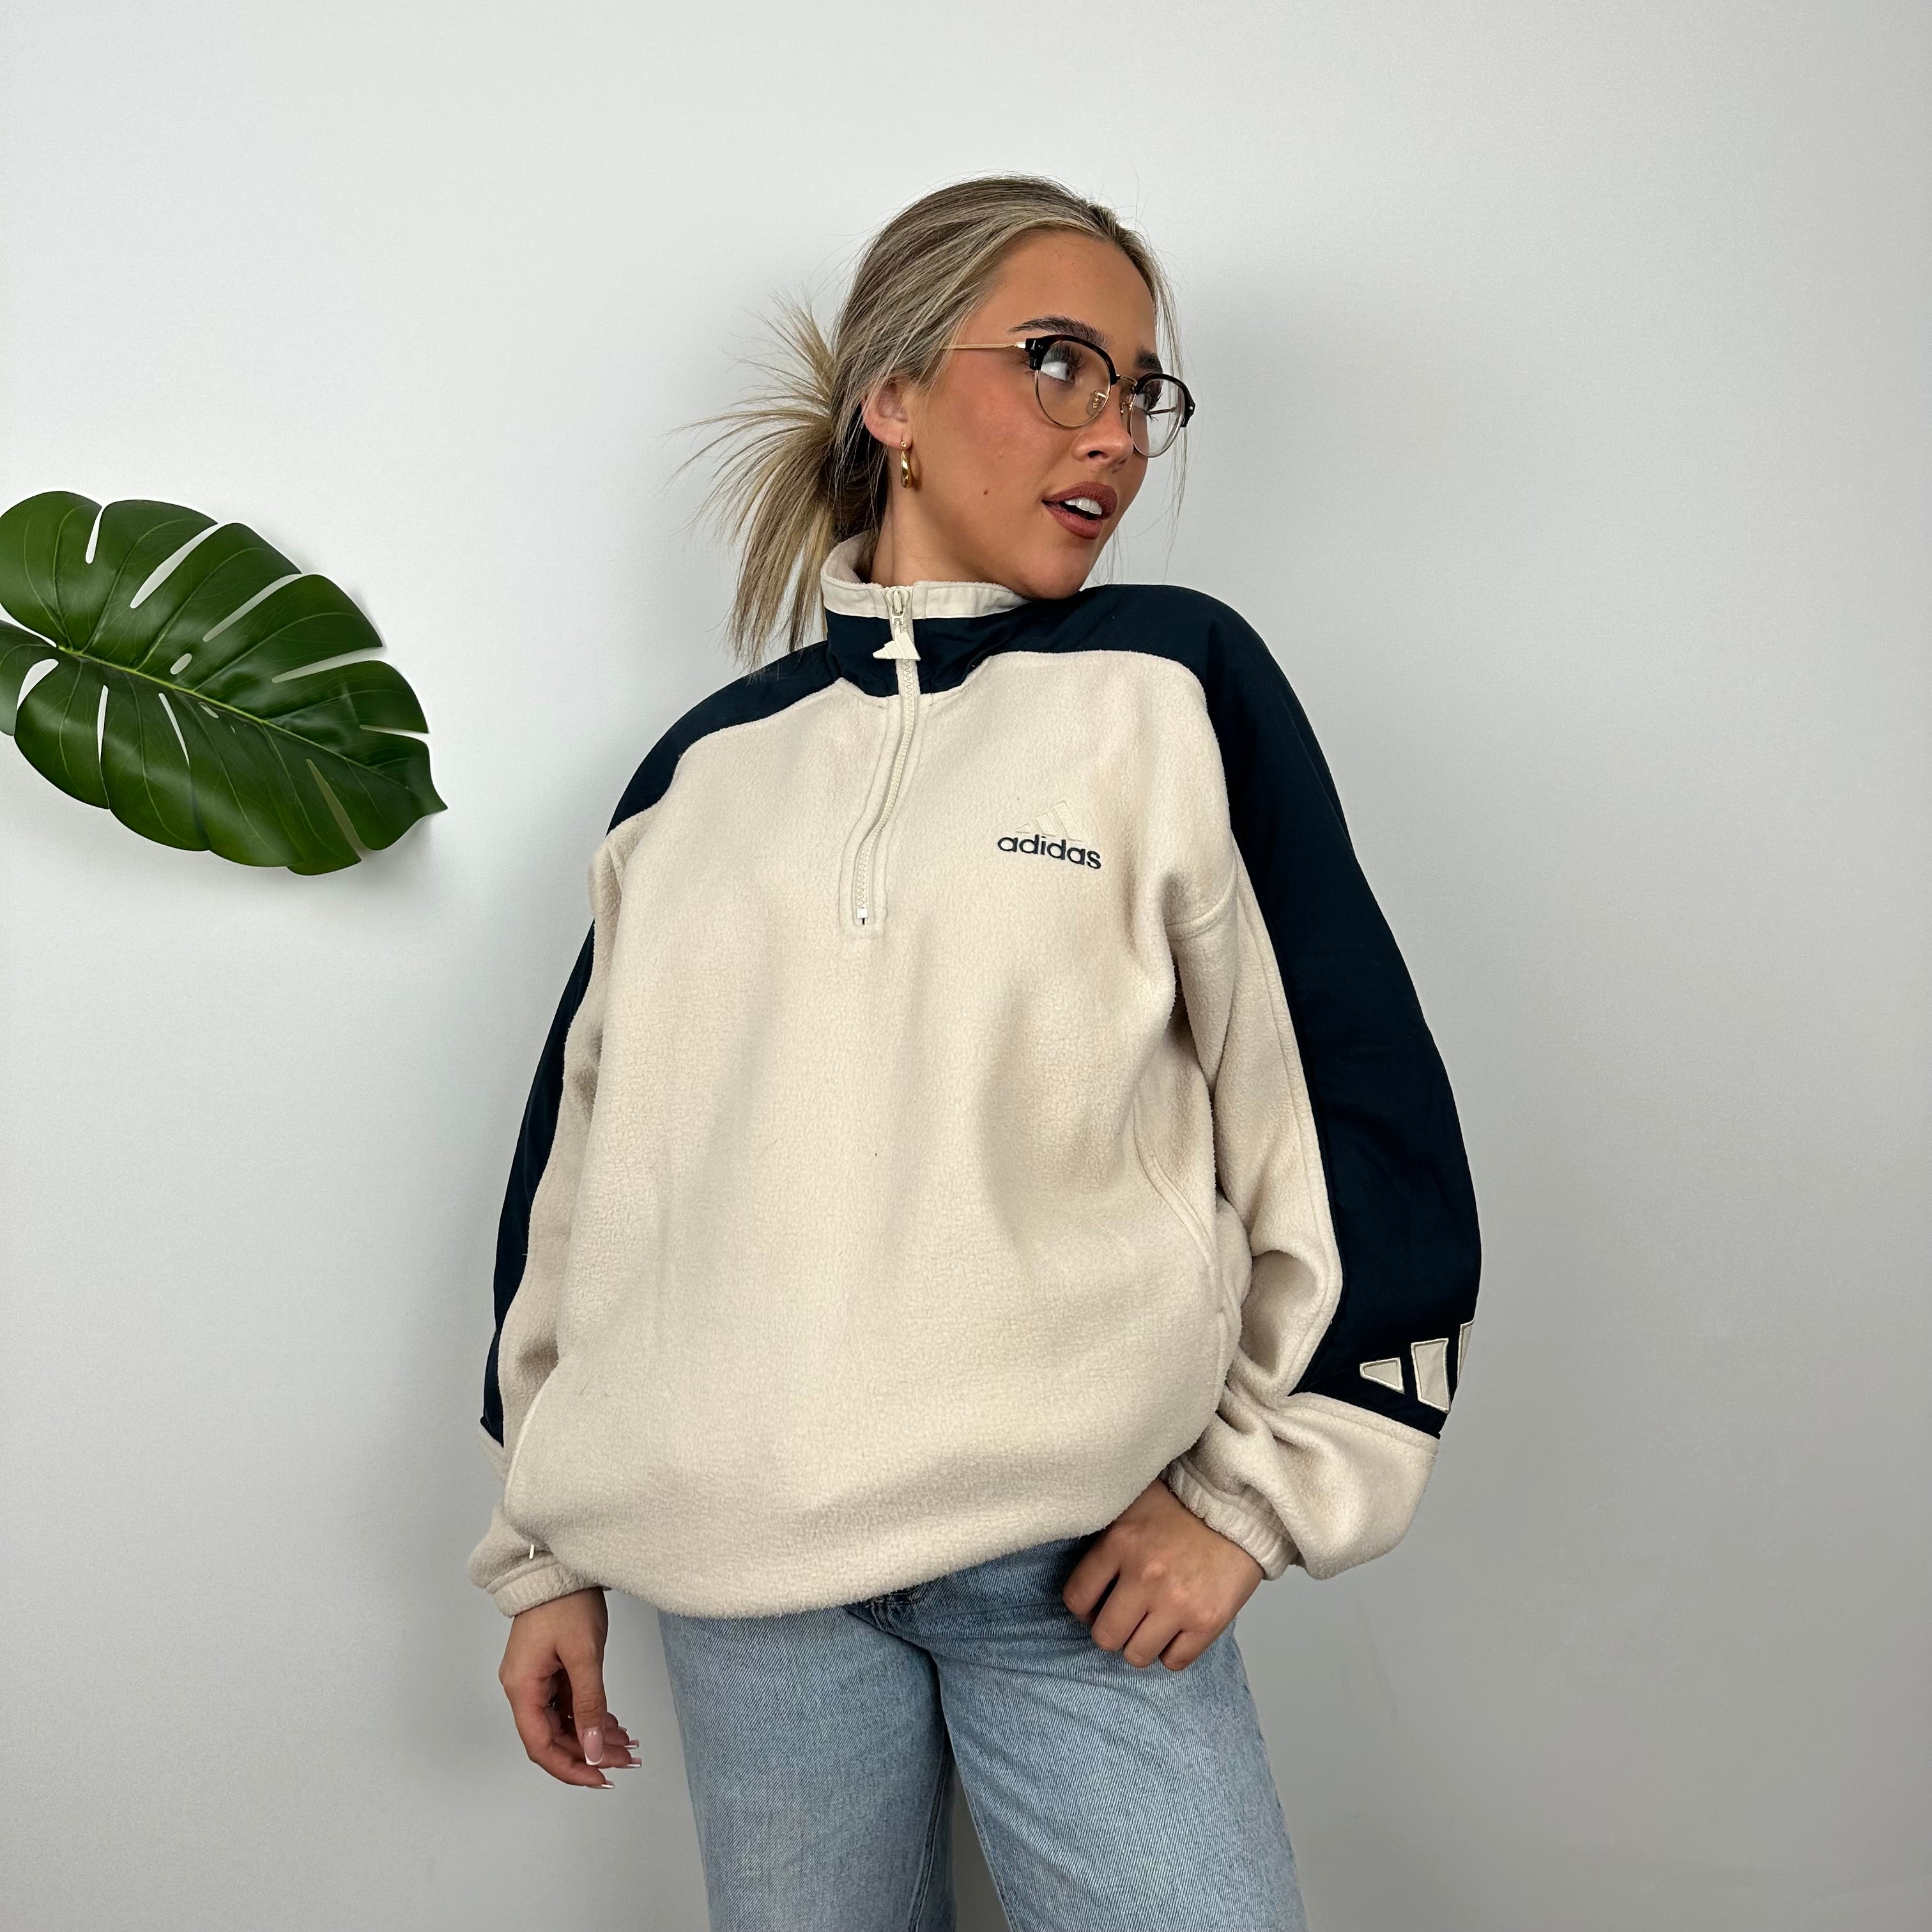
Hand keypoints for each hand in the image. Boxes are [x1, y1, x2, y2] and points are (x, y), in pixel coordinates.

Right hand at [498, 1587, 639, 1787]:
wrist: (559, 1564)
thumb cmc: (566, 1602)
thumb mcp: (583, 1654)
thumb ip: (589, 1705)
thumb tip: (594, 1750)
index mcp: (522, 1688)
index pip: (540, 1746)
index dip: (570, 1768)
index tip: (601, 1779)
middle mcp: (524, 1688)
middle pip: (553, 1738)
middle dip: (590, 1753)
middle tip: (627, 1759)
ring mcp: (536, 1679)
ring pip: (563, 1722)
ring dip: (593, 1736)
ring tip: (628, 1745)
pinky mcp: (550, 1669)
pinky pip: (568, 1704)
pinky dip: (590, 1716)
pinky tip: (615, 1724)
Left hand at [1063, 1476, 1264, 1670]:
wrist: (1238, 1506)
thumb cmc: (1182, 1504)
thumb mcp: (1131, 1505)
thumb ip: (1105, 1538)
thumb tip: (1085, 1575)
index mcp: (1120, 1543)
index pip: (1076, 1598)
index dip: (1083, 1607)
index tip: (1095, 1604)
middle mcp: (1145, 1577)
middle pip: (1105, 1636)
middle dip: (1111, 1630)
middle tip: (1125, 1617)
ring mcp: (1177, 1603)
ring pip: (1136, 1655)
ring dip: (1140, 1643)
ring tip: (1151, 1624)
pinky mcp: (1208, 1622)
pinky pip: (1174, 1661)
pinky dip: (1172, 1651)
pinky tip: (1176, 1629)